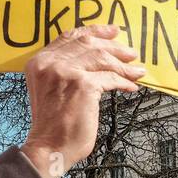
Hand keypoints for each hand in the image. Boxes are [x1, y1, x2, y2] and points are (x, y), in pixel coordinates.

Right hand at [20, 24, 145, 177]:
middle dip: (114, 47)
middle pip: (88, 44)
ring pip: (102, 58)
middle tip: (131, 52)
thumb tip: (96, 59)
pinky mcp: (83, 85)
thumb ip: (64, 71)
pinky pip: (110, 78)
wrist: (50, 147)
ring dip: (123, 64)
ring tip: (136, 70)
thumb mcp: (52, 89)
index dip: (94, 31)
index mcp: (40, 61)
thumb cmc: (54, 125)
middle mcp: (50, 63)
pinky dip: (123, 82)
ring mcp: (66, 72)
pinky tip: (131, 87)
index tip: (113, 31)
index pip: (70, 36)